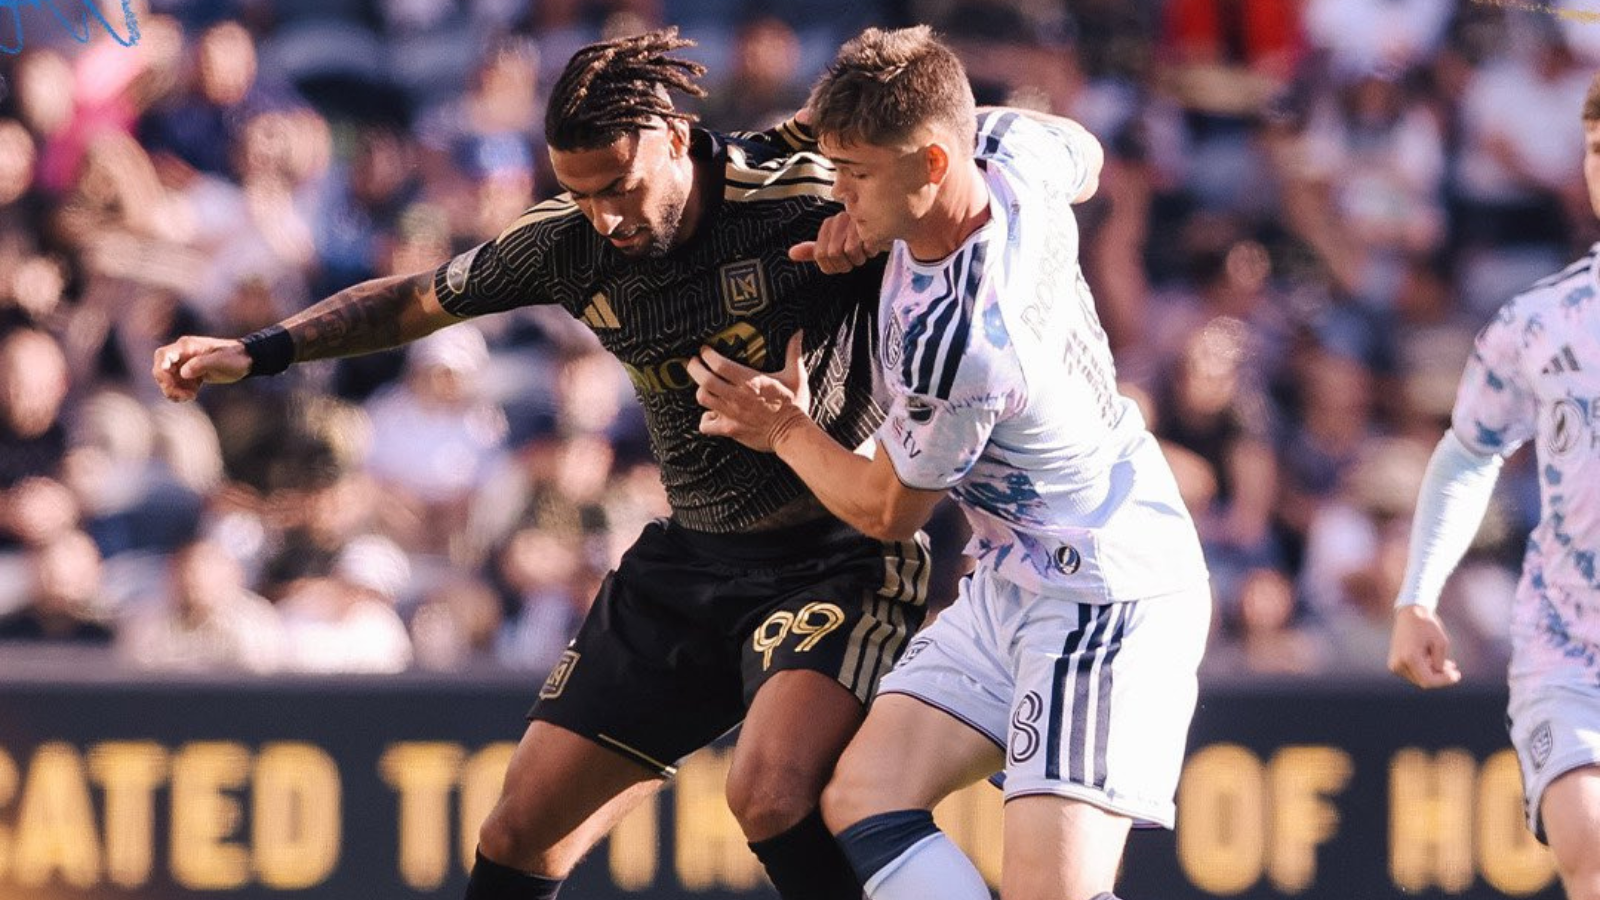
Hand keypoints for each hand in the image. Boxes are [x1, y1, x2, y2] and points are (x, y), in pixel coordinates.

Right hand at [152, 336, 251, 401]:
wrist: (247, 361)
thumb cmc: (235, 358)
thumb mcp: (220, 360)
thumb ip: (201, 364)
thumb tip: (183, 372)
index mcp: (187, 346)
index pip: (163, 355)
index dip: (160, 368)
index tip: (167, 382)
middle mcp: (182, 355)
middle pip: (162, 370)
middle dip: (167, 385)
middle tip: (184, 396)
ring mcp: (185, 365)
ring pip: (168, 380)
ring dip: (174, 391)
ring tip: (190, 397)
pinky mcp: (190, 375)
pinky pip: (177, 385)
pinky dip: (181, 393)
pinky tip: (192, 396)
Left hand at [688, 332, 811, 451]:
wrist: (793, 435)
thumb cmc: (795, 405)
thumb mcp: (796, 376)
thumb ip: (793, 353)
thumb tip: (798, 332)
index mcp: (751, 381)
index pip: (719, 364)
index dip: (708, 354)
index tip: (705, 350)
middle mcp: (737, 396)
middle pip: (704, 379)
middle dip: (694, 367)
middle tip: (694, 362)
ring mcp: (731, 414)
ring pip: (703, 398)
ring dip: (701, 390)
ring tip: (704, 386)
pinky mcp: (729, 429)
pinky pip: (706, 425)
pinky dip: (705, 419)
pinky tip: (712, 414)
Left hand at [789, 211, 885, 274]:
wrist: (887, 225)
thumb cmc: (861, 238)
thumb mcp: (835, 244)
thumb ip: (814, 250)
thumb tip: (791, 254)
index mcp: (829, 224)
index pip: (820, 255)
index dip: (831, 266)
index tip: (841, 262)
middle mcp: (840, 219)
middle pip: (833, 254)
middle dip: (846, 264)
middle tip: (854, 258)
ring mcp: (856, 220)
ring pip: (849, 252)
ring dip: (859, 258)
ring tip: (864, 250)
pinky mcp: (872, 224)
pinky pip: (866, 248)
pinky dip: (870, 252)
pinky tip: (874, 245)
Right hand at [1388, 605, 1462, 688]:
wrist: (1409, 614)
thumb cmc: (1427, 626)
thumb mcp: (1441, 643)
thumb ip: (1441, 663)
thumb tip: (1440, 676)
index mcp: (1409, 658)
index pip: (1428, 681)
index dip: (1444, 681)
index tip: (1457, 675)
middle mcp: (1398, 664)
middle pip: (1424, 681)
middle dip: (1440, 677)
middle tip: (1454, 669)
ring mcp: (1394, 665)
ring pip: (1419, 678)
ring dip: (1434, 673)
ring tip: (1448, 664)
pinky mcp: (1394, 664)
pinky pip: (1414, 673)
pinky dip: (1426, 670)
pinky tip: (1435, 661)